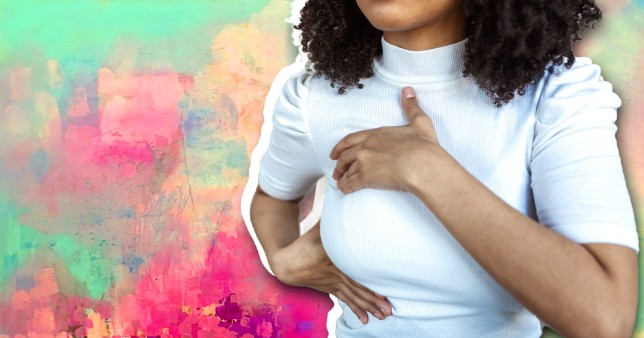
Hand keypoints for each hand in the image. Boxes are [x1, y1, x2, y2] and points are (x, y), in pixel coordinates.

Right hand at [271, 220, 392, 323]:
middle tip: (389, 309)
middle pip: (358, 290)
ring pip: (354, 298)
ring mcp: (333, 284)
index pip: (354, 273)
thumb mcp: (320, 227)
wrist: (286, 261)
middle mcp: (336, 274)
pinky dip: (357, 310)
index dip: (369, 284)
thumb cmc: (306, 241)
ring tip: (384, 316)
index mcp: (334, 259)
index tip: (384, 292)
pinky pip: (346, 301)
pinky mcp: (331, 289)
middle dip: (374, 300)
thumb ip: (334, 215)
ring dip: (369, 307)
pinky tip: (366, 321)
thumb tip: (346, 196)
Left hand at [330, 86, 443, 193]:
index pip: (352, 139)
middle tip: (336, 170)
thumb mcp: (420, 122)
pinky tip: (343, 189)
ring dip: (341, 176)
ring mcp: (364, 162)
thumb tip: (408, 90)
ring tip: (339, 180)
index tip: (335, 152)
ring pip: (347, 170)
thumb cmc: (423, 146)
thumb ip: (411, 106)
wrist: (422, 165)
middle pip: (345, 156)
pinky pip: (350, 183)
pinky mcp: (366, 177)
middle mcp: (366, 147)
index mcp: (376, 134)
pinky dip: (344, 186)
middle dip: (339, 163)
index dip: (341, 146)